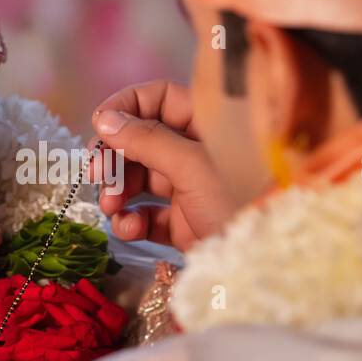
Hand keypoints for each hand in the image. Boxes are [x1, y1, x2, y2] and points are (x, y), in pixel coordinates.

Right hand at [89, 79, 235, 251]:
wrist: (265, 262)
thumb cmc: (240, 204)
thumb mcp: (193, 166)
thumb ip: (147, 140)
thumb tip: (105, 119)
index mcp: (208, 125)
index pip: (160, 98)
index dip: (126, 107)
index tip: (99, 126)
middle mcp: (198, 152)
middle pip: (142, 140)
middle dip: (116, 157)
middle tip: (96, 176)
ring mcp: (190, 188)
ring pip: (140, 179)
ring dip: (118, 191)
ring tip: (111, 207)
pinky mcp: (184, 223)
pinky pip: (148, 214)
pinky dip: (133, 220)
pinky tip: (130, 229)